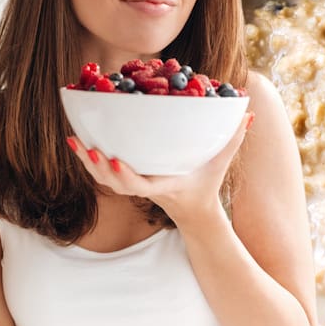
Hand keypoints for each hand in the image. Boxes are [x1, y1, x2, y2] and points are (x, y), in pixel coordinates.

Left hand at [67, 110, 254, 226]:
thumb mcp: (222, 164)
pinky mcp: (127, 180)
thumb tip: (248, 114)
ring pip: (104, 179)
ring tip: (76, 140)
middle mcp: (145, 187)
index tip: (115, 161)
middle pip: (115, 183)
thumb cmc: (207, 185)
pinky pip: (103, 171)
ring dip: (88, 162)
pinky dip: (89, 158)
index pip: (140, 185)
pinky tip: (77, 140)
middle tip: (89, 148)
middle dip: (100, 167)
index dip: (125, 176)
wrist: (194, 211)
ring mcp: (134, 185)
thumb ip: (234, 140)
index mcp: (164, 185)